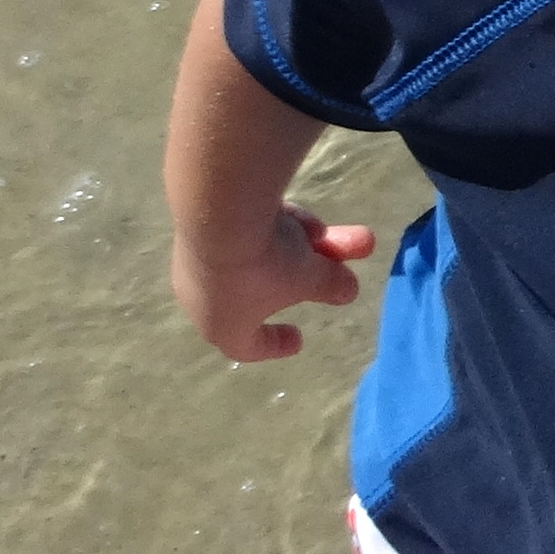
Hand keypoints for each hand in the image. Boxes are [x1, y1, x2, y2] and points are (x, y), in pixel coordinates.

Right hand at [171, 204, 374, 361]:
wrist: (219, 208)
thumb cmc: (265, 265)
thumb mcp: (309, 278)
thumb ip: (330, 286)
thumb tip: (349, 292)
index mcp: (223, 326)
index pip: (247, 346)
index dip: (276, 344)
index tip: (298, 339)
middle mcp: (203, 295)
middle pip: (269, 287)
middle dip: (316, 273)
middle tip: (353, 259)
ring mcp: (199, 257)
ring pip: (263, 253)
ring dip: (307, 245)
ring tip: (355, 237)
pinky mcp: (200, 221)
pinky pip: (248, 229)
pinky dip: (280, 226)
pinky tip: (309, 220)